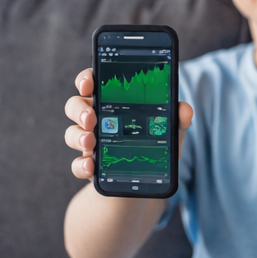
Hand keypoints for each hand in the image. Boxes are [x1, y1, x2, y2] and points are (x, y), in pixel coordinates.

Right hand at [65, 68, 191, 180]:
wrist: (145, 179)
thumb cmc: (155, 144)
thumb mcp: (171, 129)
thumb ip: (178, 117)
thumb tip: (185, 110)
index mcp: (113, 102)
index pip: (93, 82)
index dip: (86, 79)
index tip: (88, 83)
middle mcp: (96, 118)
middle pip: (75, 105)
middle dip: (79, 109)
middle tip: (91, 118)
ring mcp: (89, 141)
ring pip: (71, 133)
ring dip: (78, 136)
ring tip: (90, 142)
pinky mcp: (89, 164)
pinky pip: (76, 164)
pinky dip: (81, 165)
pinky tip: (91, 166)